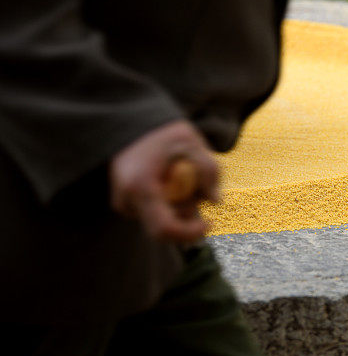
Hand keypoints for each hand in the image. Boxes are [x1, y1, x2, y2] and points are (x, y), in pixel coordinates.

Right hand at [110, 120, 219, 242]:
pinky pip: (154, 214)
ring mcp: (123, 203)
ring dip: (180, 208)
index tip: (209, 223)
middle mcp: (126, 200)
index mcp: (141, 186)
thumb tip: (216, 200)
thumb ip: (209, 170)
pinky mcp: (125, 203)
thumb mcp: (192, 142)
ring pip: (161, 222)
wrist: (132, 122)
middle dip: (187, 217)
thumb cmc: (163, 131)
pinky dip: (169, 205)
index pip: (165, 229)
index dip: (189, 233)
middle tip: (198, 189)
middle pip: (165, 230)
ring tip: (182, 178)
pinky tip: (170, 183)